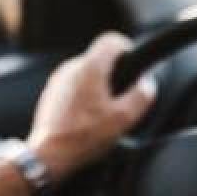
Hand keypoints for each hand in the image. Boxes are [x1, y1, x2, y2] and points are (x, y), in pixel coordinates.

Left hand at [26, 31, 156, 184]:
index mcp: (89, 68)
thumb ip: (140, 96)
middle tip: (121, 99)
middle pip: (99, 58)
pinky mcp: (50, 95)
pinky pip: (72, 86)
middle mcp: (70, 68)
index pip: (111, 40)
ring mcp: (58, 81)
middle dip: (114, 74)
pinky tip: (87, 119)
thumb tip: (147, 84)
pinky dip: (83, 96)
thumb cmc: (84, 137)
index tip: (132, 67)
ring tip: (103, 113)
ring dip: (98, 87)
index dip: (126, 49)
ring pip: (85, 73)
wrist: (50, 155)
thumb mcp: (123, 119)